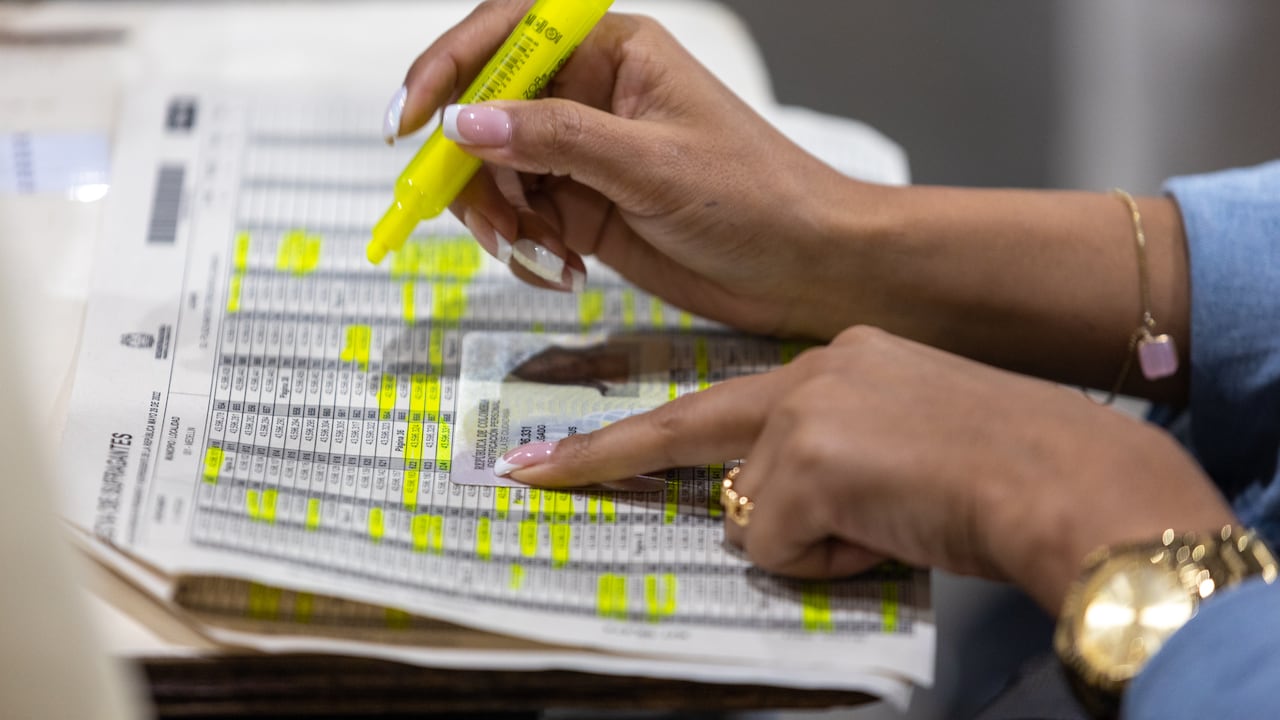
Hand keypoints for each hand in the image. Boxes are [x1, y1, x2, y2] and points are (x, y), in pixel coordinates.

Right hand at [391, 1, 862, 337]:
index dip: (447, 70)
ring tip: (542, 255)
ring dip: (499, 218)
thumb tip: (466, 122)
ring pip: (497, 174)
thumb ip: (557, 140)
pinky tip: (564, 270)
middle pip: (486, 113)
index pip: (506, 36)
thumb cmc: (756, 196)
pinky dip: (526, 248)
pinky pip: (523, 220)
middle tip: (488, 222)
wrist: (806, 267)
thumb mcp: (652, 165)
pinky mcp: (587, 209)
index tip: (409, 121)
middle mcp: (591, 97)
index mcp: (613, 52)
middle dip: (472, 169)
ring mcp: (585, 156)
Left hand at [496, 326, 1234, 611]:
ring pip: (754, 515)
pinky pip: (780, 547)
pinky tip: (888, 533)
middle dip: (604, 458)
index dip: (635, 431)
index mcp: (838, 362)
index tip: (558, 449)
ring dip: (810, 540)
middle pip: (694, 434)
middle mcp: (812, 373)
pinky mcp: (806, 463)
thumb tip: (768, 514)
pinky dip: (829, 560)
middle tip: (526, 472)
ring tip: (891, 522)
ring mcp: (803, 414)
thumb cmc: (1004, 469)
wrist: (1066, 477)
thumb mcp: (906, 442)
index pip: (720, 400)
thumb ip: (830, 458)